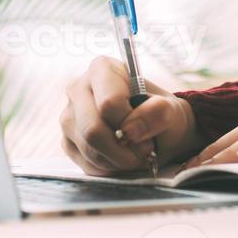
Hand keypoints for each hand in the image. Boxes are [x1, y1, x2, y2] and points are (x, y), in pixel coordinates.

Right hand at [59, 56, 200, 175]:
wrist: (155, 128)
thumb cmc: (159, 112)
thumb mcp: (169, 108)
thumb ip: (158, 112)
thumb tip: (130, 130)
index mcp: (102, 69)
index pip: (108, 102)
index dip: (129, 124)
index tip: (145, 133)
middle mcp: (78, 89)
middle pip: (92, 129)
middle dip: (122, 149)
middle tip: (144, 152)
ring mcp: (69, 116)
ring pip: (88, 149)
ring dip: (118, 160)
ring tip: (137, 155)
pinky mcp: (67, 141)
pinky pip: (85, 163)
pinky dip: (109, 168)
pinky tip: (122, 159)